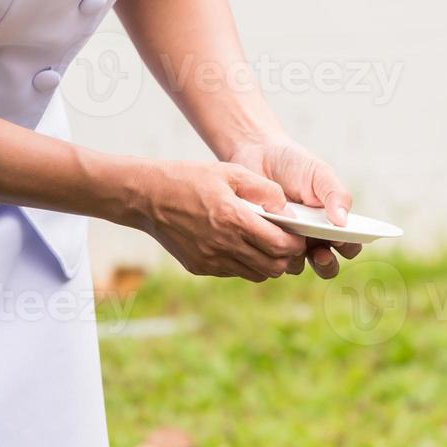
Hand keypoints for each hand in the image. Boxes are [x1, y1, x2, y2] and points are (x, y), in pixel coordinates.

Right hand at [131, 160, 314, 281]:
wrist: (147, 197)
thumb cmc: (190, 179)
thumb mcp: (230, 172)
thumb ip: (263, 189)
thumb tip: (286, 208)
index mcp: (233, 219)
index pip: (279, 245)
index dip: (295, 244)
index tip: (299, 235)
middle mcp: (223, 244)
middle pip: (272, 267)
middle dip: (285, 257)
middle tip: (286, 242)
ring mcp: (210, 259)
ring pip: (256, 274)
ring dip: (266, 263)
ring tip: (266, 245)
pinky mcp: (200, 267)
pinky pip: (234, 272)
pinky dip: (245, 264)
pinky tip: (241, 245)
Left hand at [227, 138, 361, 277]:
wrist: (256, 153)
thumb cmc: (293, 163)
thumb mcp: (319, 173)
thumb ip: (335, 194)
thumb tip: (344, 222)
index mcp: (332, 222)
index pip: (350, 244)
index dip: (349, 246)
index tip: (341, 238)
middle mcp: (313, 237)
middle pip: (327, 265)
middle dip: (326, 264)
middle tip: (320, 253)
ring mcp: (288, 242)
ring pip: (298, 266)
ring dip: (297, 260)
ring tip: (291, 243)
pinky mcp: (264, 242)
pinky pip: (269, 258)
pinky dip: (270, 250)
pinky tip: (266, 233)